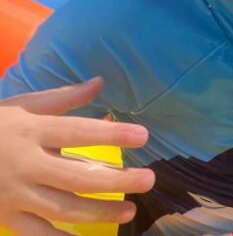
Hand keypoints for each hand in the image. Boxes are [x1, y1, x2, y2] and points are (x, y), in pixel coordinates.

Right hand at [0, 77, 154, 234]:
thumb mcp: (21, 106)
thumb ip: (62, 98)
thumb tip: (99, 82)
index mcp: (30, 131)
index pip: (78, 132)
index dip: (112, 134)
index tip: (143, 136)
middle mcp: (24, 164)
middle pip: (77, 176)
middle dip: (117, 180)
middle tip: (148, 179)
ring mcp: (13, 195)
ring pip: (62, 208)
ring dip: (99, 212)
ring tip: (129, 210)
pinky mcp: (4, 217)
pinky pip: (36, 234)